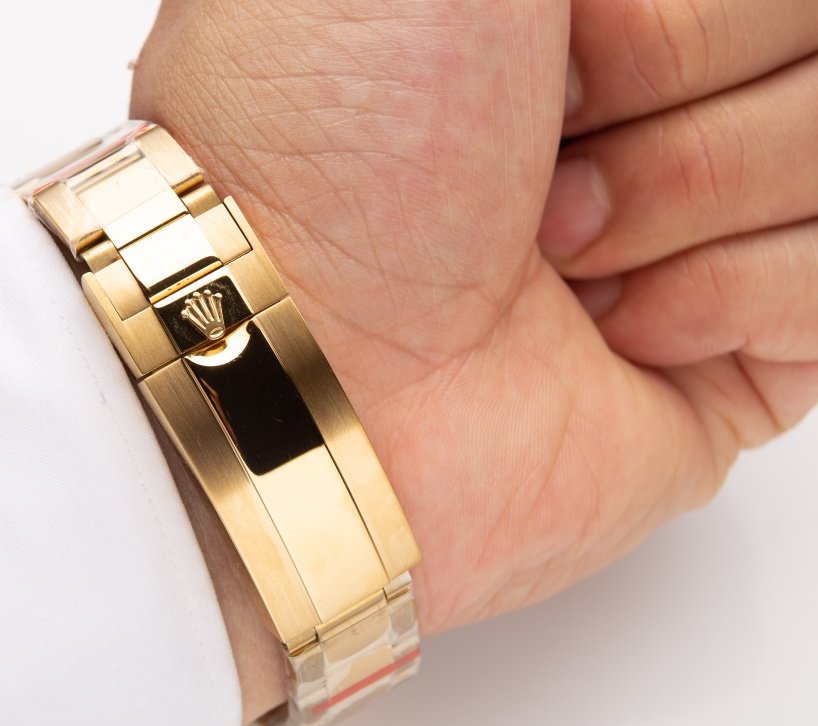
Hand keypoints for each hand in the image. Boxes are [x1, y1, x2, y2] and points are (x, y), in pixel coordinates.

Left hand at [131, 0, 817, 717]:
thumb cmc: (325, 130)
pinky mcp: (726, 356)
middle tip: (541, 150)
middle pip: (807, 33)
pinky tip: (610, 326)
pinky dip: (728, 294)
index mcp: (577, 3)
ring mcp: (692, 225)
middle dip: (679, 67)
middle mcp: (641, 99)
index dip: (681, 6)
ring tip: (553, 251)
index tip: (565, 34)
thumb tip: (605, 1)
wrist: (293, 350)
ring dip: (689, 186)